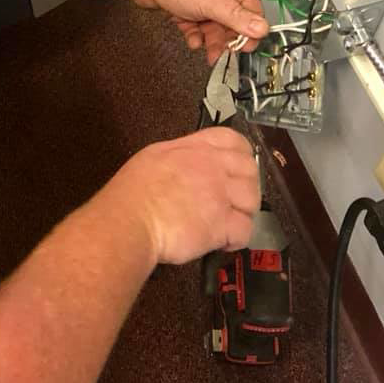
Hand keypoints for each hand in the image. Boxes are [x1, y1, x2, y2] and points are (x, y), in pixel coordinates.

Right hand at [103, 128, 259, 264]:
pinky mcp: (222, 224)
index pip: (233, 139)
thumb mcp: (155, 156)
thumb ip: (180, 155)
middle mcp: (212, 166)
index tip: (237, 168)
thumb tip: (189, 162)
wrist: (131, 219)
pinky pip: (245, 230)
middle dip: (247, 185)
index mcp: (196, 148)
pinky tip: (223, 242)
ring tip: (228, 223)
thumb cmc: (133, 190)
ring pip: (252, 199)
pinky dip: (237, 239)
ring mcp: (220, 194)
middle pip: (249, 169)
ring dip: (244, 212)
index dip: (241, 154)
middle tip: (233, 200)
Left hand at [130, 0, 268, 63]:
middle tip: (223, 53)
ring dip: (211, 41)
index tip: (247, 47)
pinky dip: (196, 36)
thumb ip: (238, 18)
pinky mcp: (185, 8)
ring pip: (213, 27)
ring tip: (208, 53)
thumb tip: (264, 29)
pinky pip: (196, 27)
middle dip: (228, 39)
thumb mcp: (213, 2)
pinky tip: (192, 41)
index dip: (251, 29)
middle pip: (232, 22)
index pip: (251, 10)